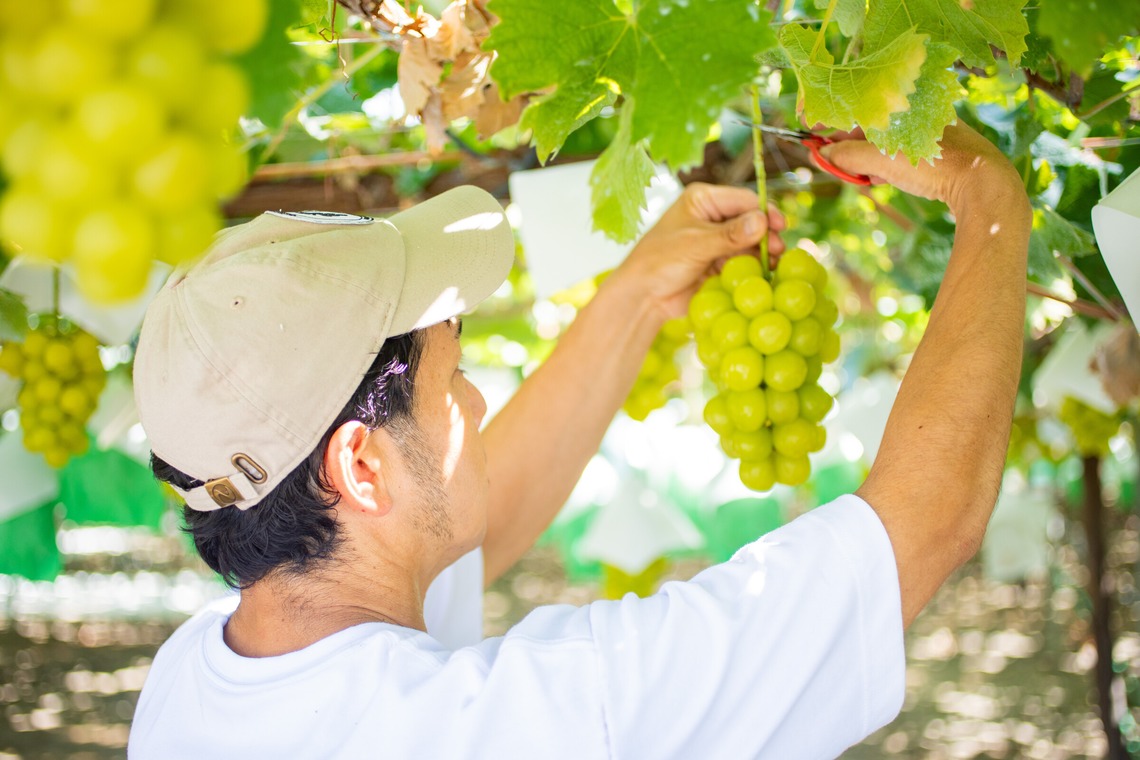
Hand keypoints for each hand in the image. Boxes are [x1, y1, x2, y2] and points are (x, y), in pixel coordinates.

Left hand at [611, 183, 785, 320]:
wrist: (644, 296)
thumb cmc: (660, 261)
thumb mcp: (695, 244)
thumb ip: (730, 235)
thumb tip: (762, 222)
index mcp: (703, 200)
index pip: (743, 200)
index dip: (764, 212)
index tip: (780, 226)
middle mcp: (712, 217)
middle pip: (750, 221)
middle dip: (765, 235)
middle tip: (777, 250)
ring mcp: (718, 241)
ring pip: (750, 243)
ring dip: (762, 253)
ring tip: (773, 265)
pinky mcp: (721, 263)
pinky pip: (744, 262)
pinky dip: (755, 268)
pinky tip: (765, 275)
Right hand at [818, 122, 1027, 216]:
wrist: (982, 184)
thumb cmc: (934, 164)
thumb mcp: (882, 161)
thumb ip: (848, 156)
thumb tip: (822, 155)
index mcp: (905, 103)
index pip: (858, 108)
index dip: (832, 123)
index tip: (812, 136)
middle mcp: (918, 112)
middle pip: (870, 126)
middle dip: (847, 146)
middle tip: (833, 164)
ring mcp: (930, 131)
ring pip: (885, 142)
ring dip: (866, 159)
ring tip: (860, 177)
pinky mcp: (938, 151)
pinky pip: (901, 153)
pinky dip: (886, 165)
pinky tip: (881, 179)